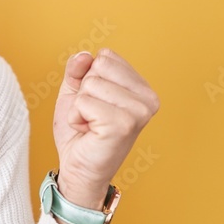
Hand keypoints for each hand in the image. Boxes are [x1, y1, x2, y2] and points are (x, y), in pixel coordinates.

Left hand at [52, 48, 159, 205]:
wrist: (78, 168)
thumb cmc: (80, 132)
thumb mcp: (76, 92)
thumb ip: (79, 69)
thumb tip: (85, 55)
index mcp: (142, 88)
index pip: (106, 57)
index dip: (89, 78)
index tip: (96, 103)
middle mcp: (148, 99)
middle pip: (98, 66)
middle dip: (84, 92)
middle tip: (92, 116)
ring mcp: (138, 112)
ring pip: (89, 84)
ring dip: (79, 106)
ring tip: (90, 125)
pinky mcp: (123, 125)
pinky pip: (83, 102)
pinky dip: (76, 117)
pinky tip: (88, 132)